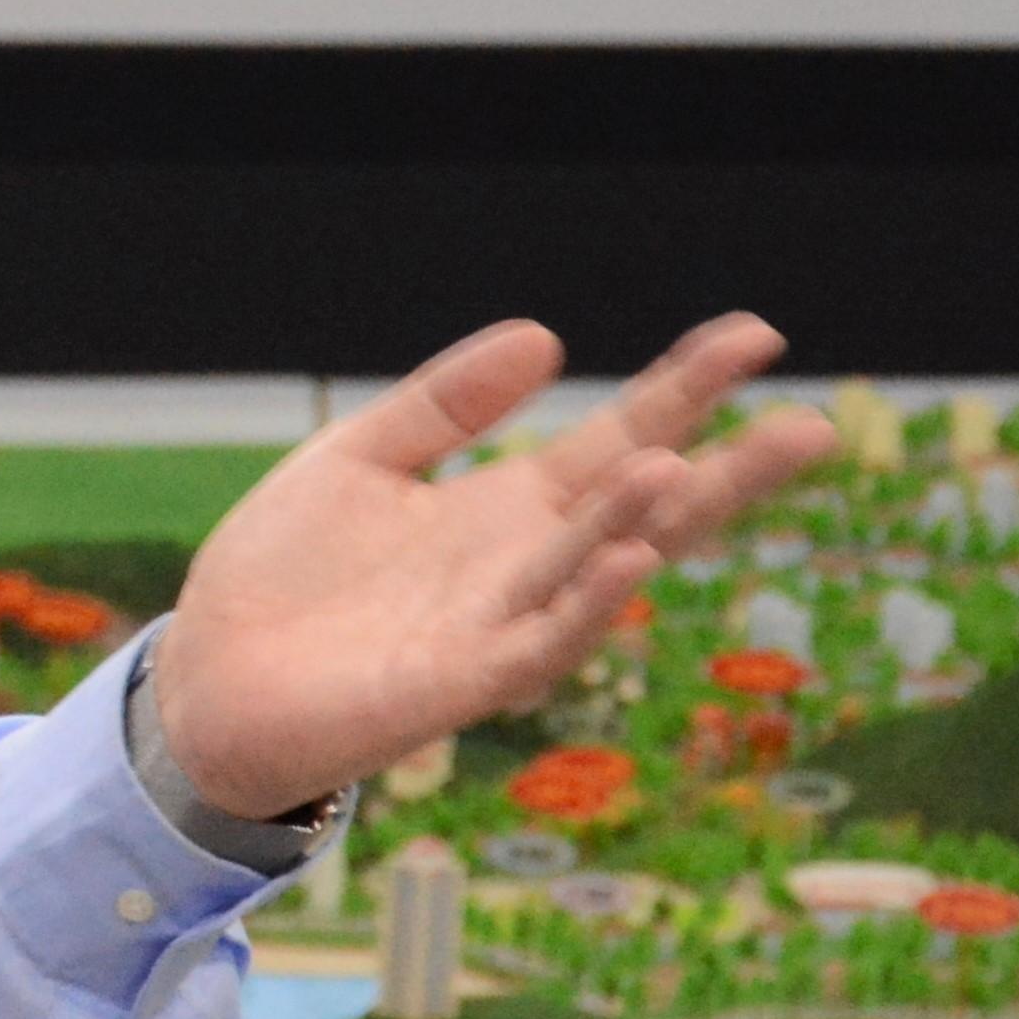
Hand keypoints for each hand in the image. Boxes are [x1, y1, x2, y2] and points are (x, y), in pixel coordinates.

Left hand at [150, 315, 835, 824]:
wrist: (205, 678)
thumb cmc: (282, 578)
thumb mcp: (358, 459)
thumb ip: (444, 403)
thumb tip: (547, 337)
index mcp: (506, 508)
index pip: (619, 438)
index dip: (686, 388)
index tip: (757, 334)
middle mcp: (523, 566)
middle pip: (644, 512)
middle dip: (726, 474)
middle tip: (813, 427)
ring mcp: (498, 627)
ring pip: (596, 572)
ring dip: (642, 526)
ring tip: (686, 467)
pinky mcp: (457, 684)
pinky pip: (539, 644)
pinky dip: (586, 605)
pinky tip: (626, 562)